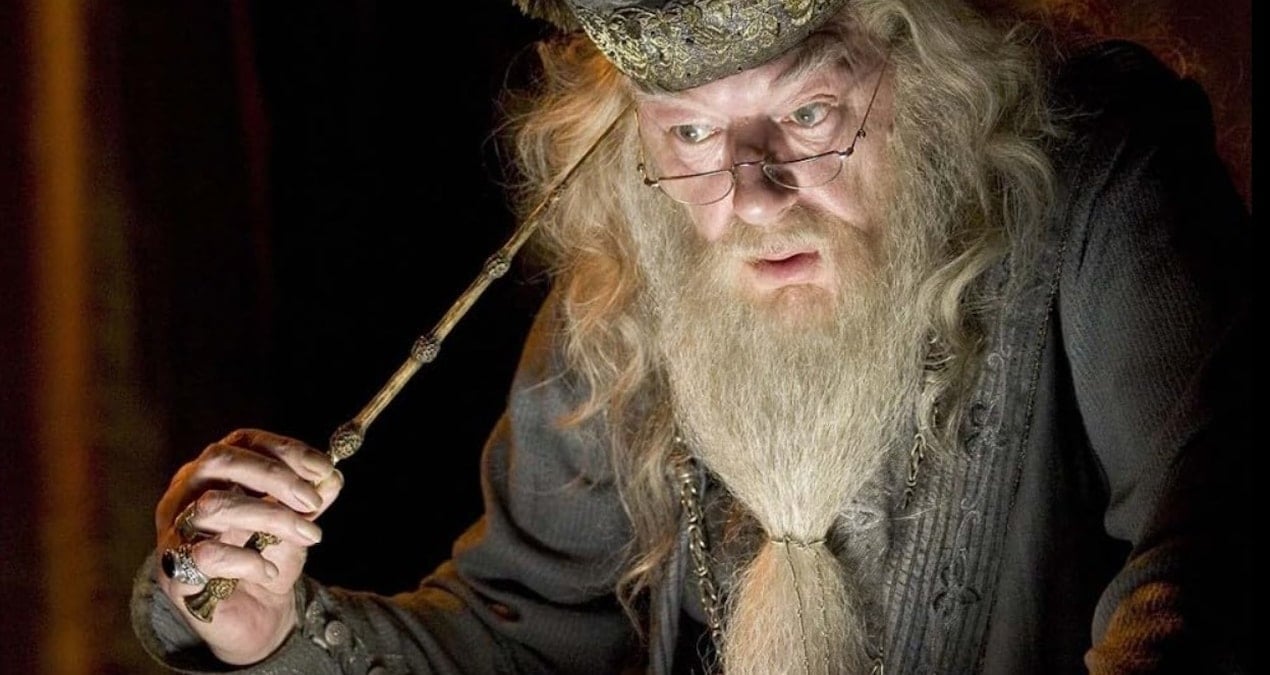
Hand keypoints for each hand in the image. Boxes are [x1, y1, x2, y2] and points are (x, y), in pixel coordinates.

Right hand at [153, 429, 342, 664]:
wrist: (256, 615)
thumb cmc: (270, 557)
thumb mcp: (297, 522)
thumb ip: (311, 499)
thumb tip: (331, 478)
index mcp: (217, 471)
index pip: (244, 442)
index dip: (285, 450)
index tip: (323, 468)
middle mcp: (186, 492)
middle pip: (221, 462)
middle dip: (274, 477)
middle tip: (312, 501)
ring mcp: (173, 529)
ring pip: (213, 506)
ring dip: (271, 518)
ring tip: (307, 536)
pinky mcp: (172, 570)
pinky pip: (205, 555)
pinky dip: (245, 561)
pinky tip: (268, 571)